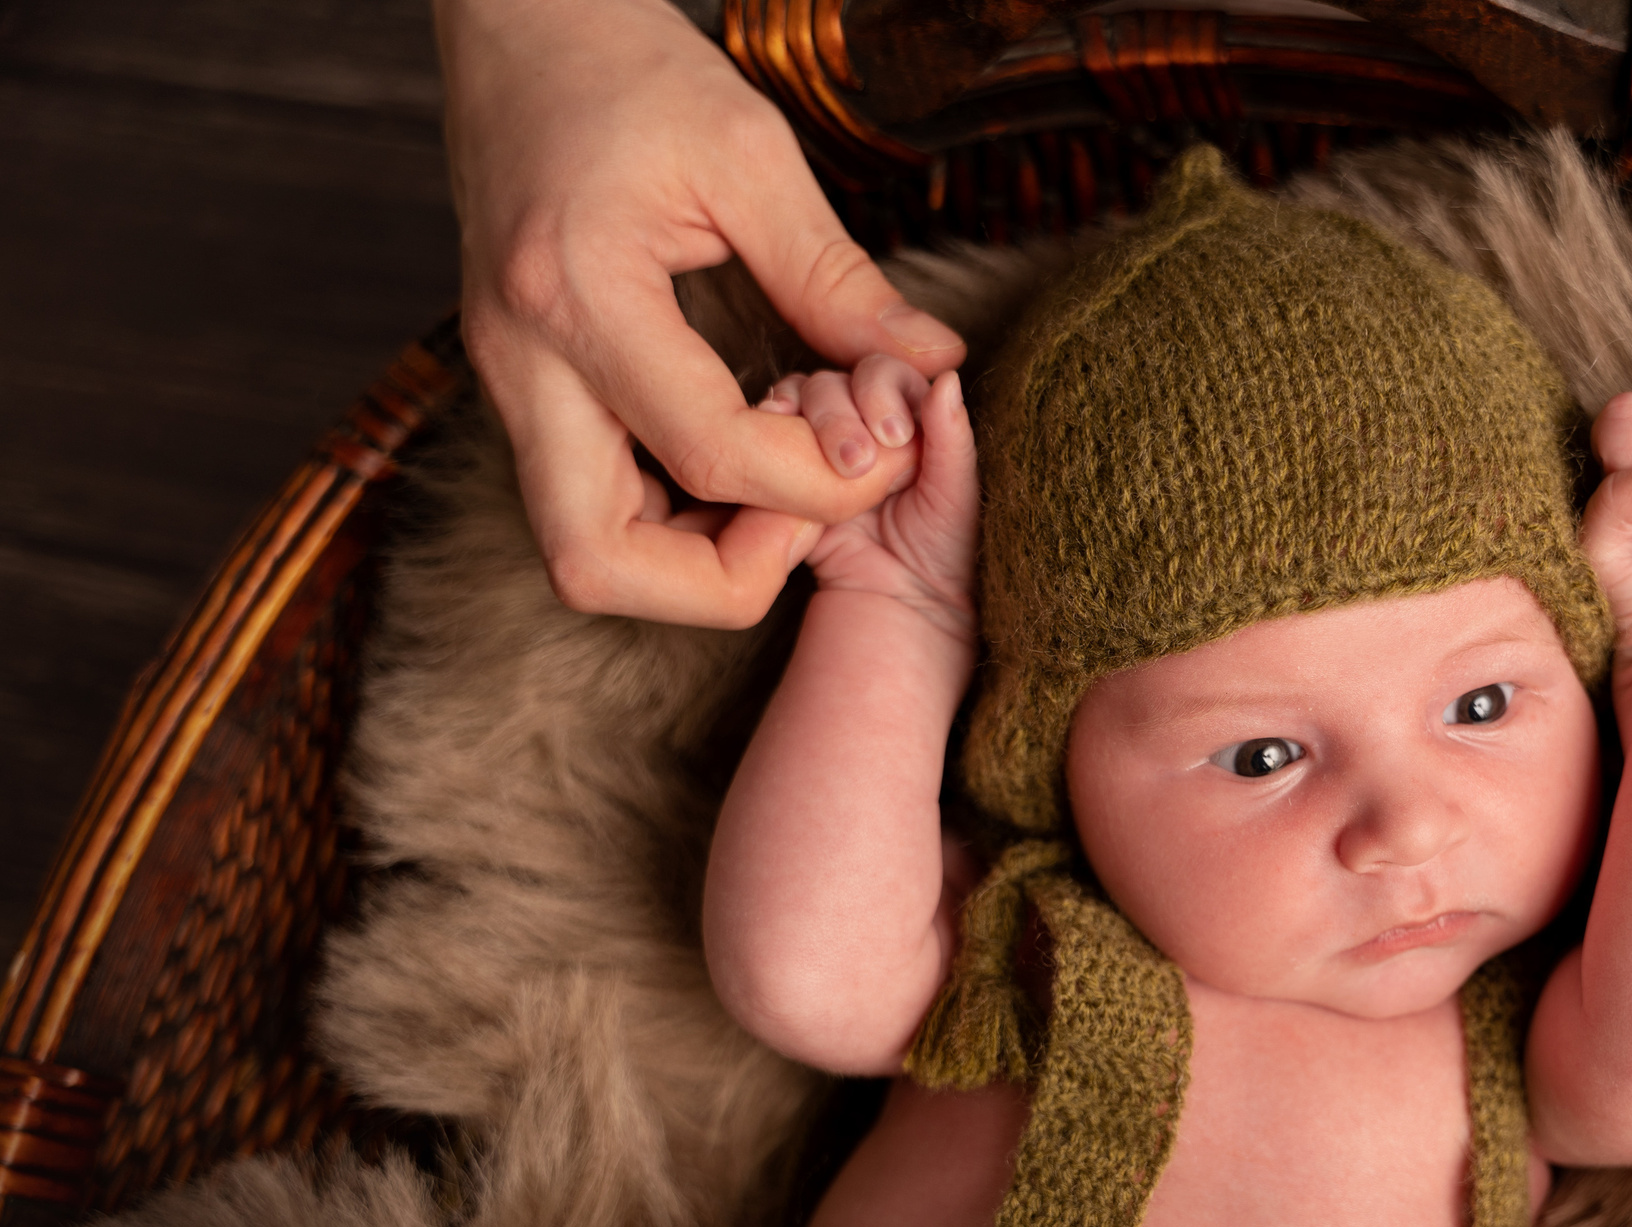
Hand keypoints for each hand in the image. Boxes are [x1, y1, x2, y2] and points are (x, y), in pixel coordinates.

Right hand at [436, 0, 966, 628]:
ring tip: (783, 478)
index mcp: (575, 293)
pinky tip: (745, 455)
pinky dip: (675, 522)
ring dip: (695, 561)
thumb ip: (839, 279)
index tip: (882, 446)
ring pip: (584, 558)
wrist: (514, 30)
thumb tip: (933, 366)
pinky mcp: (526, 396)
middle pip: (597, 566)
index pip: (708, 455)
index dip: (817, 484)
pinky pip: (591, 512)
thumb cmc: (627, 70)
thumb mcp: (751, 155)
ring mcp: (509, 389)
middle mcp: (521, 363)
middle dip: (724, 578)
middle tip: (807, 508)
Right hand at [762, 359, 979, 640]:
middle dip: (842, 411)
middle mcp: (866, 420)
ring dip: (812, 419)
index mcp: (913, 416)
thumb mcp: (957, 497)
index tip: (894, 434)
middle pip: (840, 380)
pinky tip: (774, 434)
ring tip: (829, 463)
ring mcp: (823, 442)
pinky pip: (771, 432)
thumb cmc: (946, 555)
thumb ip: (951, 438)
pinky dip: (771, 426)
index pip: (888, 374)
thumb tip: (947, 377)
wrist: (901, 608)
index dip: (883, 391)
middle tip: (857, 460)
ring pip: (803, 398)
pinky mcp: (788, 467)